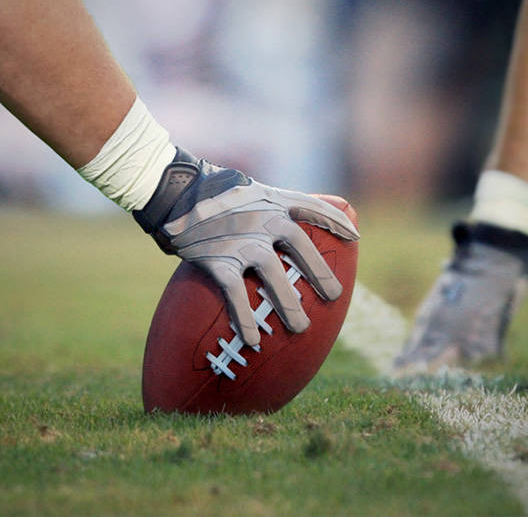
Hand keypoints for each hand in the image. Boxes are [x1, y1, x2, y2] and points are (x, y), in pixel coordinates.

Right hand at [134, 148, 359, 345]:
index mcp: (273, 199)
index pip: (313, 208)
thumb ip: (265, 203)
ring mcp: (244, 240)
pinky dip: (246, 320)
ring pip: (276, 277)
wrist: (172, 189)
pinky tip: (254, 340)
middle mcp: (265, 219)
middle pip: (302, 248)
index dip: (335, 222)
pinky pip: (238, 296)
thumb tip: (277, 222)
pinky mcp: (220, 260)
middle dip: (320, 273)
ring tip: (300, 327)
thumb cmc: (208, 189)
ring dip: (289, 305)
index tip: (354, 236)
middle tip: (334, 295)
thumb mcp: (245, 187)